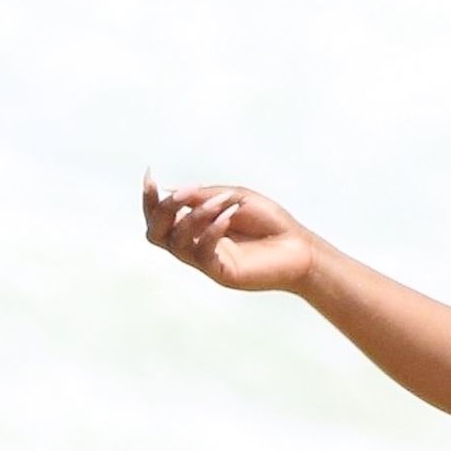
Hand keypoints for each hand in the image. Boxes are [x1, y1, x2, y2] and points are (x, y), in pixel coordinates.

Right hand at [140, 170, 318, 292]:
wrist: (302, 248)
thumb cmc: (271, 223)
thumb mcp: (235, 198)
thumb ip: (202, 196)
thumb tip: (168, 191)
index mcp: (196, 226)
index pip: (160, 217)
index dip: (149, 199)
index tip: (150, 177)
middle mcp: (195, 245)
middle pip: (156, 233)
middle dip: (161, 210)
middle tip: (181, 196)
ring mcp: (207, 261)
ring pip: (176, 242)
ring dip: (194, 216)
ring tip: (223, 202)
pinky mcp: (221, 273)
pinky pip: (201, 253)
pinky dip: (210, 231)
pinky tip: (229, 216)